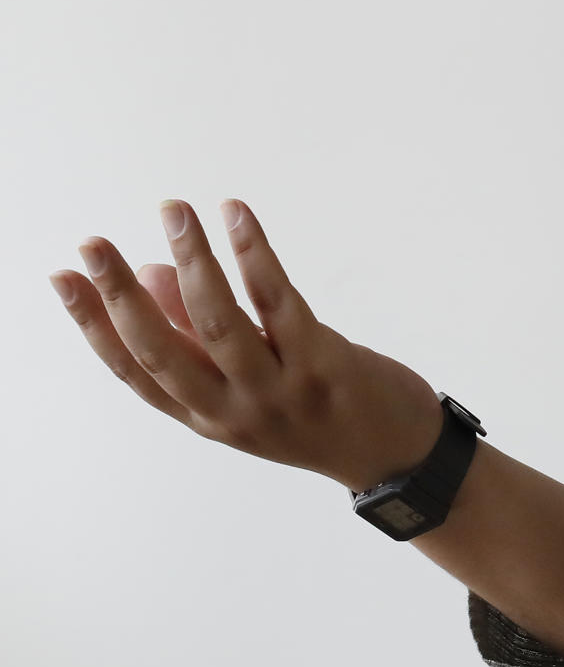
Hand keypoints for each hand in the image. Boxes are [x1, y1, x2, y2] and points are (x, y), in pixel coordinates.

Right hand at [49, 198, 444, 492]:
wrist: (398, 455)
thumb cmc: (319, 410)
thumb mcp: (251, 385)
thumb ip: (200, 335)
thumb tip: (152, 274)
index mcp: (207, 416)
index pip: (134, 370)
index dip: (92, 324)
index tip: (62, 277)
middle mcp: (234, 410)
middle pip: (162, 349)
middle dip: (120, 295)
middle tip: (94, 245)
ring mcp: (279, 390)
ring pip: (220, 321)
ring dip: (192, 260)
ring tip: (174, 211)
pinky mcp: (323, 365)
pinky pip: (280, 303)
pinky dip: (255, 255)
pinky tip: (236, 217)